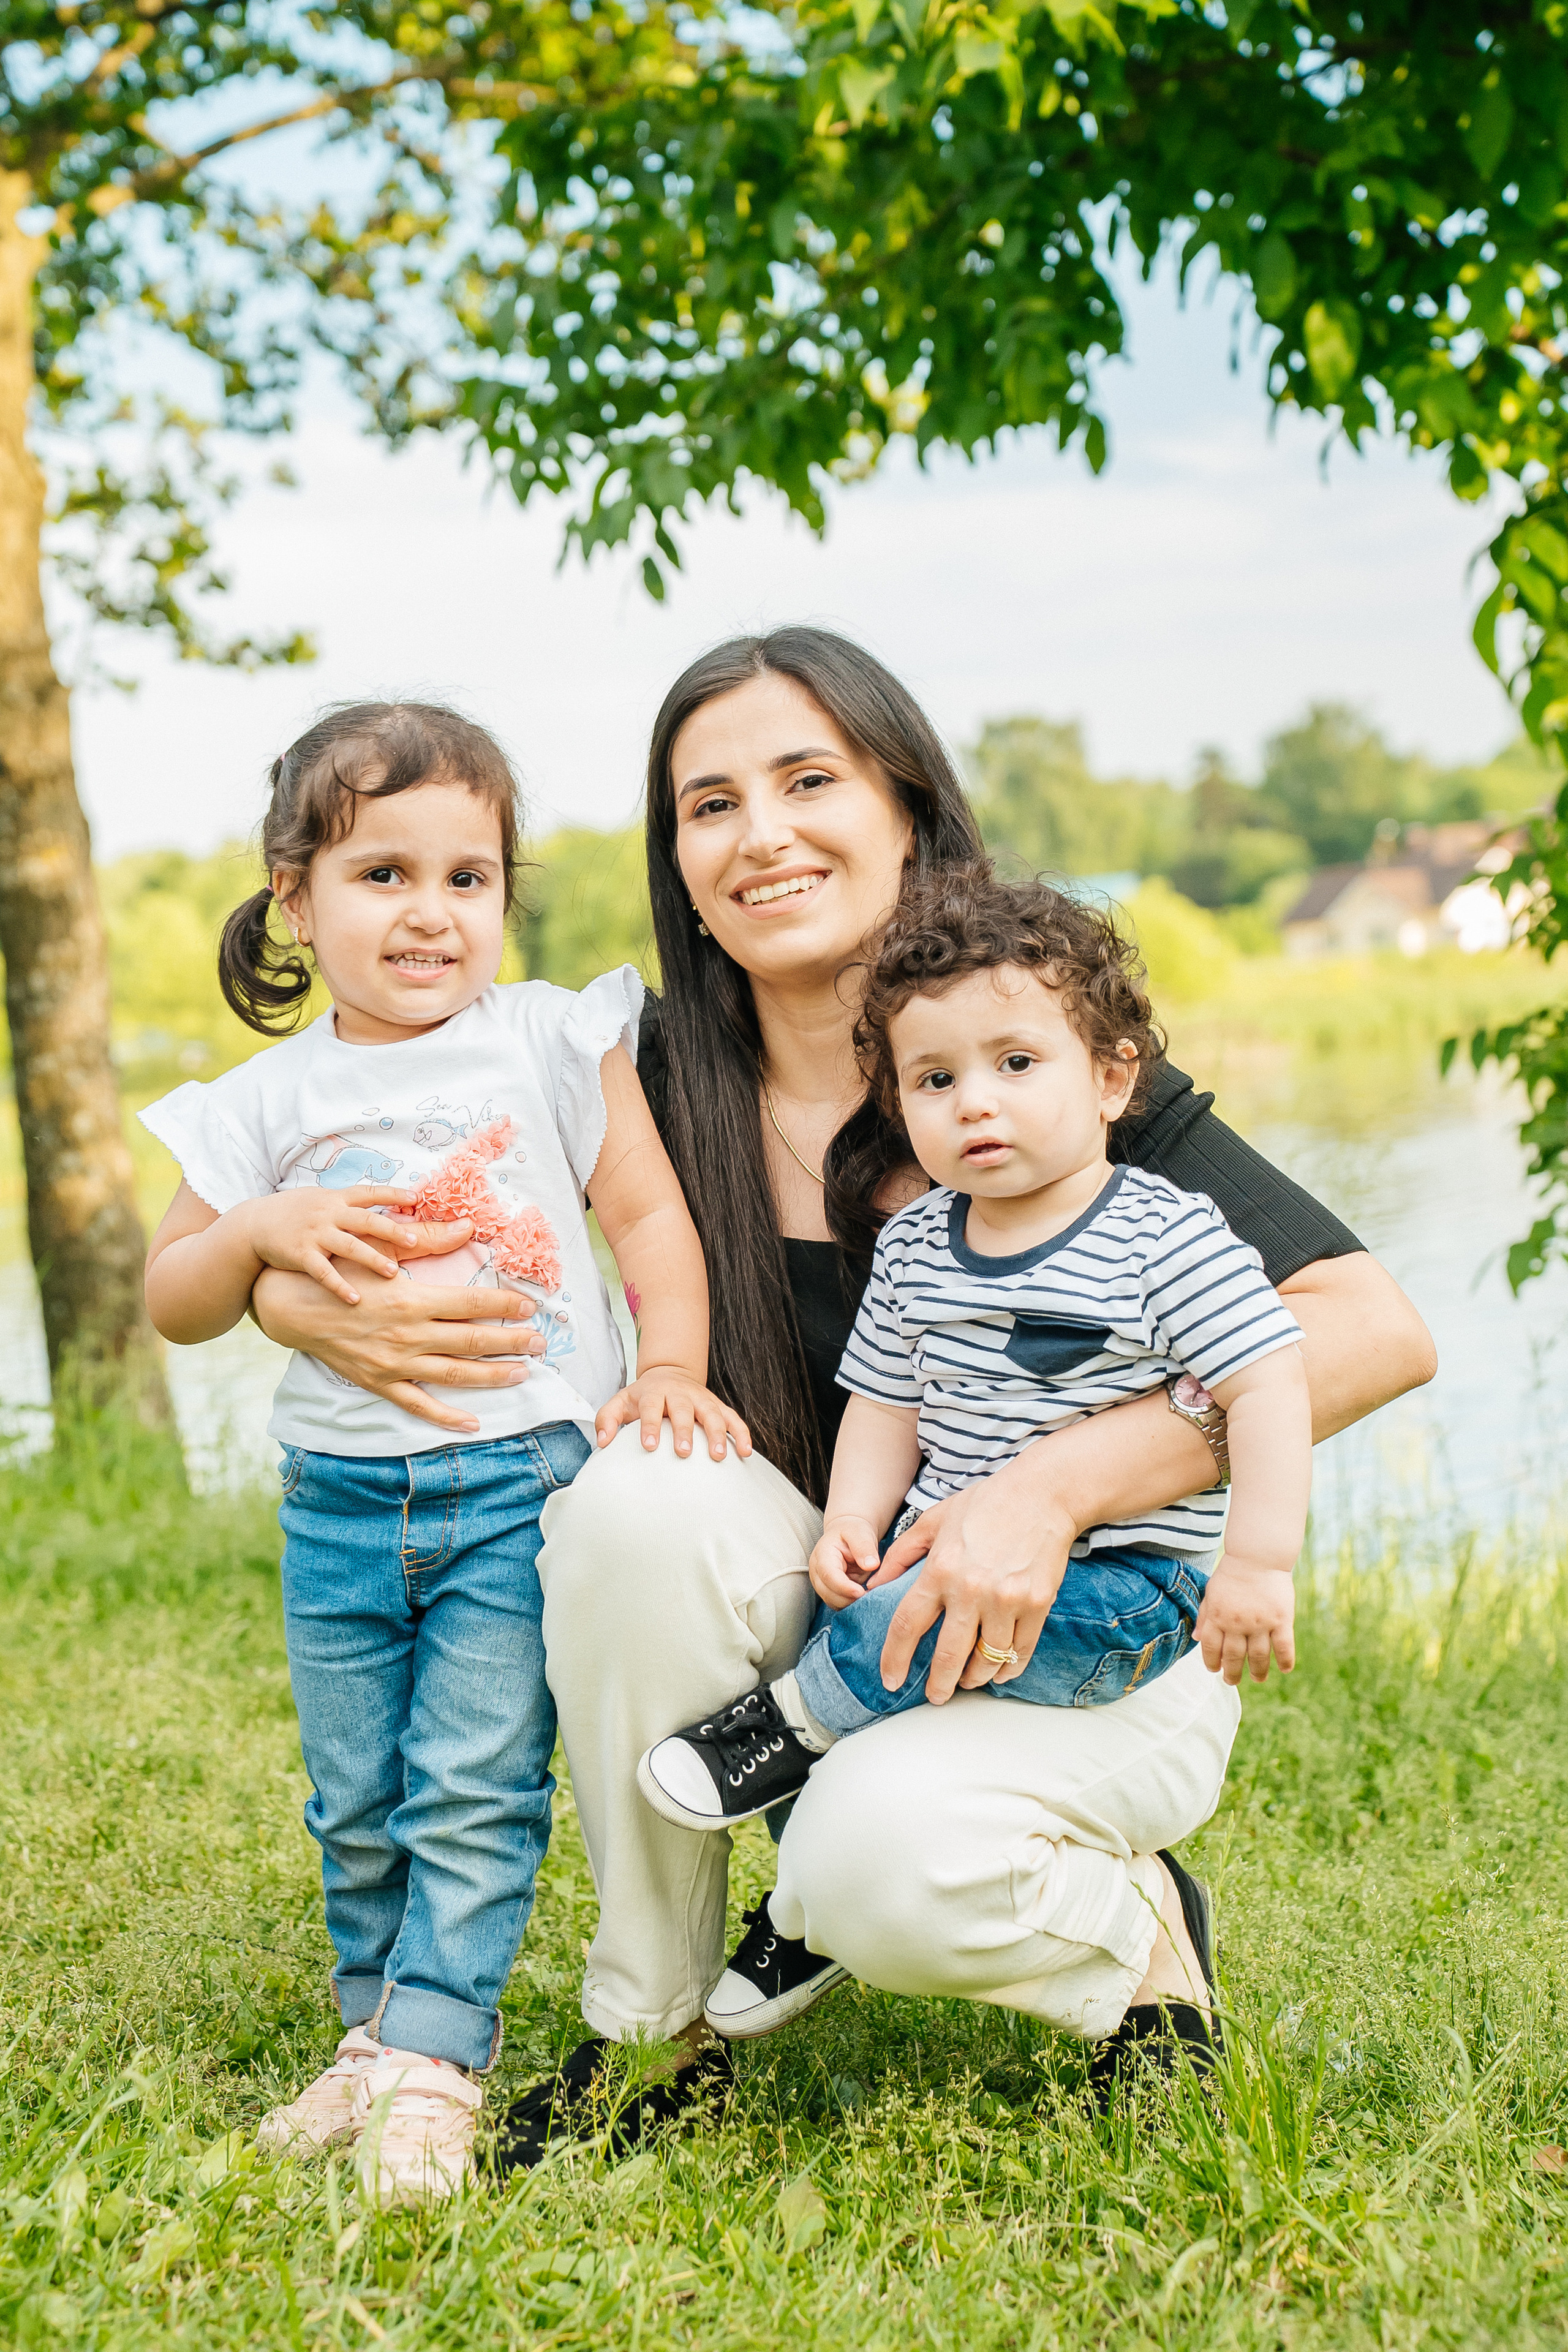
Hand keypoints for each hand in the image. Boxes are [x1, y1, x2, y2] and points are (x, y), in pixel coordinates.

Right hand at [241, 1185, 433, 1305]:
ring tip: (392, 1273)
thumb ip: (347, 1204)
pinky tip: (355, 1299)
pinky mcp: (300, 1254)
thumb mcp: (319, 1199)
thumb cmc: (293, 1212)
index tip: (416, 1197)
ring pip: (349, 1246)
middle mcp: (328, 1214)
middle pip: (366, 1220)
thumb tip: (379, 1204)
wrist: (253, 1224)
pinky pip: (324, 1272)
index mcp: (335, 1199)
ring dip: (372, 1259)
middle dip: (391, 1230)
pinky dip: (339, 1286)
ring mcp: (315, 1234)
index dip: (393, 1194)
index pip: (369, 1192)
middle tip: (413, 1242)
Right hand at [251, 1264, 546, 1434]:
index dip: (505, 1304)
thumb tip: (467, 1228)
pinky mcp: (380, 1383)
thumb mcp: (381, 1251)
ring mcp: (394, 1364)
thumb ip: (427, 1241)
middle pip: (472, 1340)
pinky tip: (473, 1422)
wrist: (294, 1307)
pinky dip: (446, 1416)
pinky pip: (418, 1405)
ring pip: (455, 1374)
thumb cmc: (341, 1273)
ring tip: (523, 1373)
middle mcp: (408, 1334)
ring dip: (493, 1375)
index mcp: (412, 1298)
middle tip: (541, 1342)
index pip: (472, 1303)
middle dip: (511, 1342)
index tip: (530, 1305)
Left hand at [594, 1365, 752, 1461]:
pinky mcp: (718, 1406)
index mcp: (654, 1392)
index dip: (650, 1425)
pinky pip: (733, 1418)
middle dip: (684, 1430)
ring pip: (712, 1414)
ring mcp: (702, 1399)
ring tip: (719, 1456)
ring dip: (718, 1434)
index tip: (649, 1446)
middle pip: (683, 1409)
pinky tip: (745, 1453)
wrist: (670, 1373)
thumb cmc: (642, 1397)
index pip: (651, 1407)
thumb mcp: (621, 1402)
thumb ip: (607, 1419)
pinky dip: (741, 1433)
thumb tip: (603, 1444)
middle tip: (684, 1452)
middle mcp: (680, 1393)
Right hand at [809, 1516, 882, 1608]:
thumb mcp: (860, 1533)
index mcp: (822, 1555)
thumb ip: (864, 1547)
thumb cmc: (853, 1532)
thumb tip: (871, 1565)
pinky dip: (850, 1604)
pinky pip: (838, 1604)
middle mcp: (817, 1571)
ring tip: (868, 1594)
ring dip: (850, 1603)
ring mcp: (821, 1583)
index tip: (861, 1592)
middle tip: (870, 1595)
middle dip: (849, 1598)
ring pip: (833, 1602)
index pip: (829, 1576)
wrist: (848, 1536)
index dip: (845, 1587)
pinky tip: (863, 1597)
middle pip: (828, 1593)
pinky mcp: (829, 1591)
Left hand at [870, 1469, 1075, 1702]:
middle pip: (948, 1655)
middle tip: (935, 1697)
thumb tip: (875, 1584)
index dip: (895, 1659)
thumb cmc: (986, 1504)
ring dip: (974, 1678)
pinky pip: (1019, 1652)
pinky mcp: (1037, 1604)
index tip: (891, 1680)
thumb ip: (902, 1553)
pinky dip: (1007, 1670)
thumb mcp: (934, 1519)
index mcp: (940, 1569)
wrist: (1043, 1494)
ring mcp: (1007, 1600)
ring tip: (967, 1680)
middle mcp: (971, 1589)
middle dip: (939, 1685)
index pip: (908, 1626)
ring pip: (987, 1660)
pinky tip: (998, 1672)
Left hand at [1195, 1557, 1295, 1684]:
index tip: (1215, 1670)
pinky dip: (1285, 1660)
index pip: (1211, 1647)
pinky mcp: (1281, 1619)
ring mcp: (1260, 1623)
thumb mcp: (1211, 1592)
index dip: (1212, 1661)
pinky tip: (1284, 1669)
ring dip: (1257, 1671)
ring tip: (1257, 1679)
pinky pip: (1284, 1646)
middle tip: (1232, 1681)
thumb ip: (1204, 1615)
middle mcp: (1237, 1623)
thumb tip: (1197, 1638)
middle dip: (1232, 1673)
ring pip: (1258, 1656)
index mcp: (1218, 1616)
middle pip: (1233, 1657)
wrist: (1257, 1556)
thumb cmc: (1232, 1573)